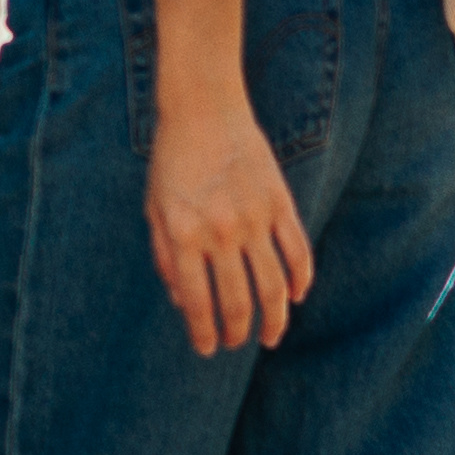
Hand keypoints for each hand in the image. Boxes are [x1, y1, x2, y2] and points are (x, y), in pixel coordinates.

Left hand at [145, 95, 310, 357]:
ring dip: (274, 320)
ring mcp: (254, 219)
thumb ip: (164, 257)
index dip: (203, 333)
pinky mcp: (280, 203)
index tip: (207, 348)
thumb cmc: (172, 159)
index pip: (197, 302)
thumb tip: (182, 303)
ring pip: (273, 287)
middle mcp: (219, 233)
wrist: (204, 107)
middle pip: (238, 302)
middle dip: (238, 333)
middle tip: (238, 344)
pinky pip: (297, 253)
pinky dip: (300, 280)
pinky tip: (295, 296)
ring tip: (271, 337)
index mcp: (183, 235)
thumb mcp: (154, 208)